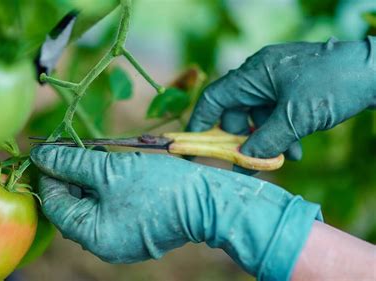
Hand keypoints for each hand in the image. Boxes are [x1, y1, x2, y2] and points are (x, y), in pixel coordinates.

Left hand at [31, 145, 321, 279]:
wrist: (208, 201)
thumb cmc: (159, 186)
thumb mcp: (110, 169)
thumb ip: (72, 162)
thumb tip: (41, 154)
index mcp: (92, 235)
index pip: (55, 204)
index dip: (48, 174)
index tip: (50, 150)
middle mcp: (103, 244)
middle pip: (73, 205)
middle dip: (71, 175)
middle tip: (75, 148)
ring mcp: (120, 240)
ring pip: (92, 205)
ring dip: (90, 179)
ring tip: (97, 156)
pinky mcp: (135, 231)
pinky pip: (111, 209)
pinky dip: (107, 189)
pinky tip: (114, 170)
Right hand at [187, 36, 375, 172]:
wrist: (375, 70)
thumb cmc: (333, 86)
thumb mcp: (295, 119)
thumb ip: (265, 142)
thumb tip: (244, 161)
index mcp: (254, 74)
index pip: (215, 98)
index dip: (202, 122)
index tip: (195, 145)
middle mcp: (262, 75)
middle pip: (237, 111)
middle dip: (243, 139)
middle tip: (250, 162)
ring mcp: (279, 80)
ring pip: (259, 116)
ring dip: (267, 140)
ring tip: (284, 158)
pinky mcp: (295, 88)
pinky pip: (277, 113)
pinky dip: (282, 132)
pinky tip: (296, 149)